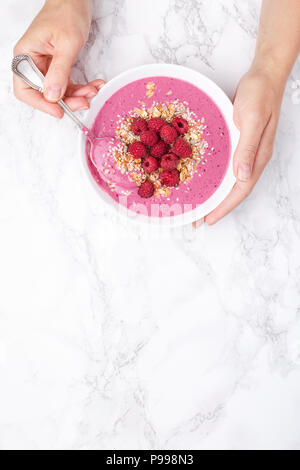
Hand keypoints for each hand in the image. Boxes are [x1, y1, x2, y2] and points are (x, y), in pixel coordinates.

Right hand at [13, 0, 104, 117]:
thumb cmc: (66, 12)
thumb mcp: (66, 44)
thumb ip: (59, 71)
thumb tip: (52, 96)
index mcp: (26, 56)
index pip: (26, 89)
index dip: (41, 104)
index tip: (59, 111)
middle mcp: (33, 63)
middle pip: (44, 94)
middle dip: (66, 101)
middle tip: (84, 102)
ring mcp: (46, 66)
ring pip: (59, 92)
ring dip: (77, 95)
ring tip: (93, 91)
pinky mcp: (58, 67)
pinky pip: (68, 84)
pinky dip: (81, 87)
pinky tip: (94, 85)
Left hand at [194, 68, 284, 226]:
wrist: (264, 74)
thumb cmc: (260, 93)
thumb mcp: (252, 119)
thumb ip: (248, 148)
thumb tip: (243, 176)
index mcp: (258, 156)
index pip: (241, 190)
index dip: (224, 207)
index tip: (208, 219)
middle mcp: (253, 158)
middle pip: (234, 190)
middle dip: (217, 206)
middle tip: (198, 219)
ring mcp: (247, 151)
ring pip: (230, 181)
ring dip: (216, 195)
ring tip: (199, 205)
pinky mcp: (240, 142)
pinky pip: (227, 166)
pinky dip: (216, 177)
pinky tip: (205, 179)